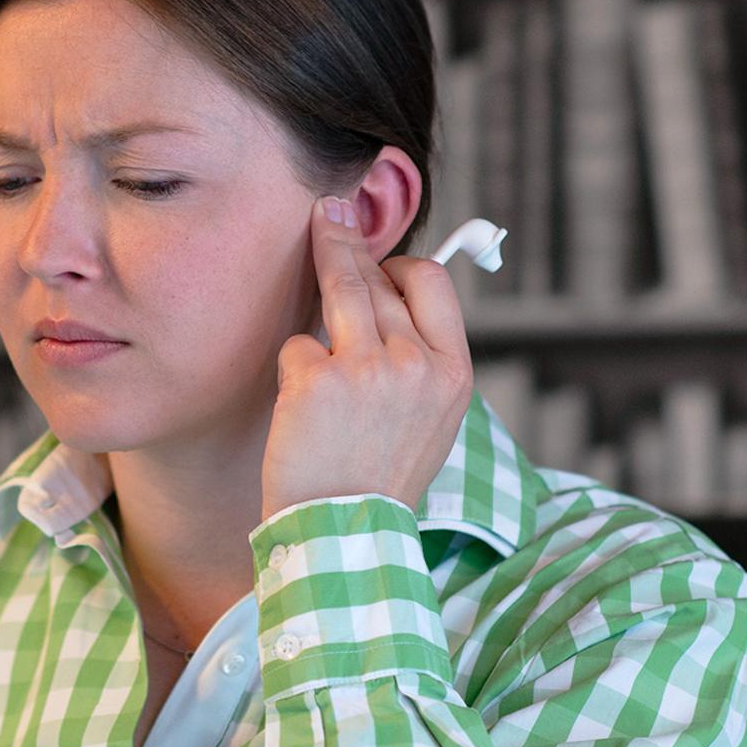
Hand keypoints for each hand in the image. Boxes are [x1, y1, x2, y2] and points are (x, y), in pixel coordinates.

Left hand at [261, 193, 473, 522]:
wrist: (346, 534)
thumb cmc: (378, 478)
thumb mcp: (428, 422)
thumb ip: (421, 365)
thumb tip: (397, 303)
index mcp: (453, 373)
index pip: (434, 286)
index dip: (403, 264)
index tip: (382, 254)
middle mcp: (417, 365)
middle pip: (381, 281)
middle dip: (351, 246)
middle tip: (328, 212)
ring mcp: (368, 369)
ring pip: (341, 290)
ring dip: (325, 253)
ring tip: (317, 221)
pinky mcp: (318, 381)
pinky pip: (299, 346)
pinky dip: (294, 368)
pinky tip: (301, 405)